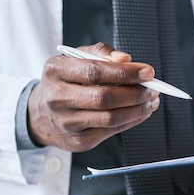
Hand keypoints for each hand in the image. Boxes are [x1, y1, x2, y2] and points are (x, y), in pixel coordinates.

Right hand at [27, 42, 159, 151]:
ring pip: (110, 119)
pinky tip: (141, 112)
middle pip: (103, 98)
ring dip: (137, 109)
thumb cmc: (65, 81)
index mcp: (56, 71)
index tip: (148, 72)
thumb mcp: (75, 58)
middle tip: (153, 88)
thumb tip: (125, 59)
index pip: (94, 72)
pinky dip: (132, 121)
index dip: (125, 73)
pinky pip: (111, 132)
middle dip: (135, 93)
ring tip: (151, 100)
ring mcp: (67, 123)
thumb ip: (101, 53)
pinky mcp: (78, 141)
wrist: (40, 115)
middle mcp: (57, 98)